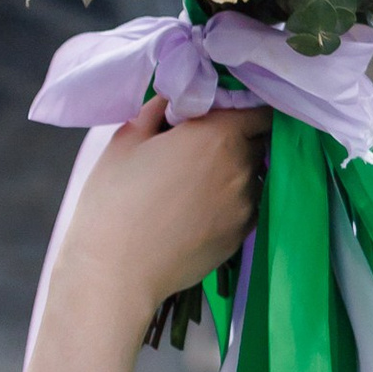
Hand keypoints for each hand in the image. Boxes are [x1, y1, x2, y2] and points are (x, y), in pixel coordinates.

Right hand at [59, 102, 265, 328]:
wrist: (116, 272)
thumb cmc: (113, 201)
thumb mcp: (125, 141)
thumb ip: (157, 110)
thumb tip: (173, 99)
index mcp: (217, 134)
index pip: (259, 110)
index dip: (242, 109)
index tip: (220, 115)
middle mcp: (242, 166)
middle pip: (258, 141)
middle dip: (237, 139)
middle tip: (201, 150)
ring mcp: (246, 204)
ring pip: (253, 176)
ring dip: (234, 173)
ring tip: (197, 187)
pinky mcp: (242, 234)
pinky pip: (247, 207)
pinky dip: (231, 203)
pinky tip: (199, 212)